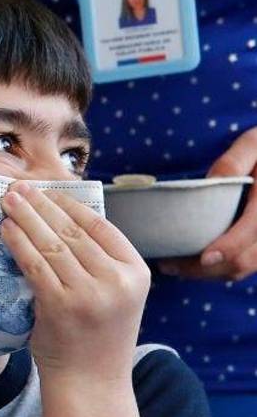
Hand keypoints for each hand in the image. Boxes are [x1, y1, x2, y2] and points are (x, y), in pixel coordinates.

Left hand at [0, 183, 149, 380]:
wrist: (90, 383)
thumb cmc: (97, 336)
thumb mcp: (115, 294)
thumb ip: (100, 262)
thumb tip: (61, 219)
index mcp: (135, 271)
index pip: (101, 226)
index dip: (70, 204)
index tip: (48, 191)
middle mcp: (116, 280)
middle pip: (72, 231)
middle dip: (42, 205)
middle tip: (20, 188)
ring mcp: (89, 293)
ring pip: (51, 244)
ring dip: (26, 219)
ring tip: (8, 202)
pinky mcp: (59, 306)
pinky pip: (34, 265)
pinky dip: (18, 243)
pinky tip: (6, 231)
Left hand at [157, 126, 256, 279]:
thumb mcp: (254, 144)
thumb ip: (236, 161)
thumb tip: (213, 179)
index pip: (249, 234)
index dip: (227, 249)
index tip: (202, 258)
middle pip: (243, 261)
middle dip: (205, 269)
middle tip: (168, 265)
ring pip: (243, 268)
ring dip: (210, 273)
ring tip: (175, 266)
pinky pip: (245, 264)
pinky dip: (220, 268)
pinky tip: (195, 260)